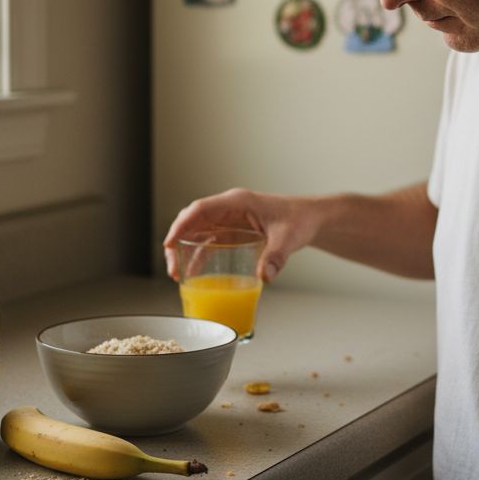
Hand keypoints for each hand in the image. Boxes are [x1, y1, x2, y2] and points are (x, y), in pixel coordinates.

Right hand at [162, 188, 314, 283]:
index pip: (201, 209)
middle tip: (172, 266)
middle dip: (177, 241)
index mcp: (238, 202)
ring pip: (197, 231)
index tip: (170, 242)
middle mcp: (229, 209)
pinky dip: (197, 255)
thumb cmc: (298, 220)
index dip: (182, 224)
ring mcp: (229, 220)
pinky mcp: (232, 232)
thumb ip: (276, 257)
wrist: (308, 219)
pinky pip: (208, 241)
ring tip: (176, 273)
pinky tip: (191, 272)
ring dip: (184, 250)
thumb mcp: (288, 238)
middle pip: (193, 220)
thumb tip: (265, 277)